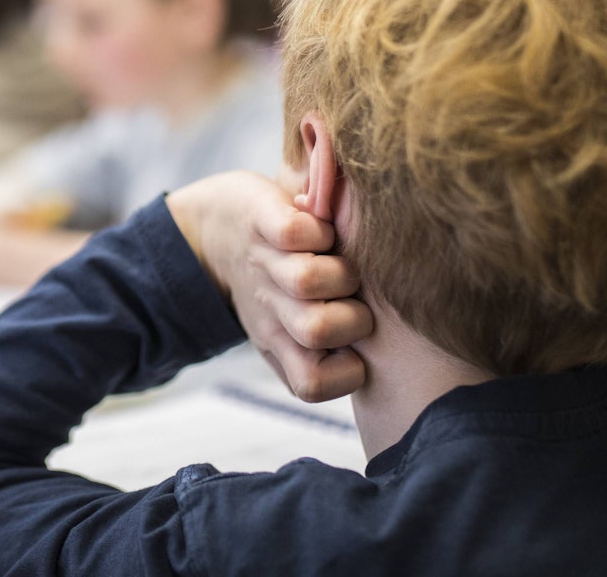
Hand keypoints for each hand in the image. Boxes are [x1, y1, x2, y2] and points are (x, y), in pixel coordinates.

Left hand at [167, 171, 370, 402]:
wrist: (213, 230)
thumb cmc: (273, 282)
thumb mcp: (290, 328)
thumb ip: (331, 349)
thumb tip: (393, 361)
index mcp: (279, 344)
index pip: (312, 385)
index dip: (348, 371)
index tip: (355, 347)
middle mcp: (269, 309)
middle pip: (316, 331)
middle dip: (353, 317)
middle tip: (352, 300)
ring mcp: (264, 264)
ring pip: (307, 281)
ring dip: (340, 271)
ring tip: (340, 261)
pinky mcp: (260, 221)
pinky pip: (293, 232)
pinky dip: (318, 229)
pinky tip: (322, 227)